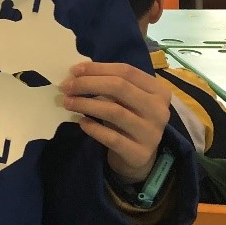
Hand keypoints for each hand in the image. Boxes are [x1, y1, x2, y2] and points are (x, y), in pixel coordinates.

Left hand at [61, 61, 170, 182]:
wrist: (139, 157)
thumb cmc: (129, 119)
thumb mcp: (126, 100)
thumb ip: (110, 84)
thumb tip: (78, 72)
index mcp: (159, 90)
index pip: (126, 71)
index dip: (98, 68)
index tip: (74, 70)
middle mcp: (159, 110)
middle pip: (119, 87)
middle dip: (88, 84)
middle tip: (66, 87)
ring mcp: (151, 133)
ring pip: (114, 111)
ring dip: (86, 104)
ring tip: (67, 102)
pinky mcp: (139, 153)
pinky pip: (111, 137)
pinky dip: (93, 128)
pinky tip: (81, 123)